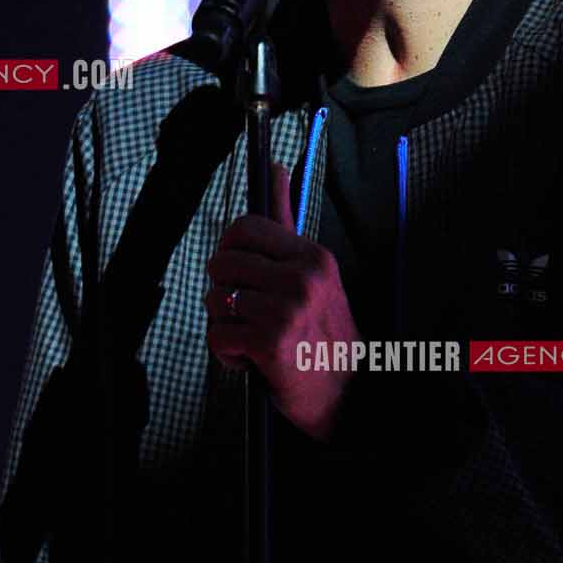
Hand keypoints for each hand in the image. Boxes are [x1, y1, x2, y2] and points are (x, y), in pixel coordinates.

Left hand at [206, 158, 359, 442]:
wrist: (347, 395)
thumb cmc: (322, 335)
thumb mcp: (313, 272)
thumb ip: (287, 218)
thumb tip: (276, 167)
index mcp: (313, 257)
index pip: (243, 229)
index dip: (231, 253)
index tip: (242, 276)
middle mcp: (303, 278)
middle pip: (221, 263)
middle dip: (224, 291)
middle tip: (248, 313)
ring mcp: (287, 310)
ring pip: (215, 300)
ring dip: (225, 325)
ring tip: (252, 339)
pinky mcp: (271, 343)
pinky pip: (218, 335)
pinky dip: (226, 354)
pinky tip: (249, 360)